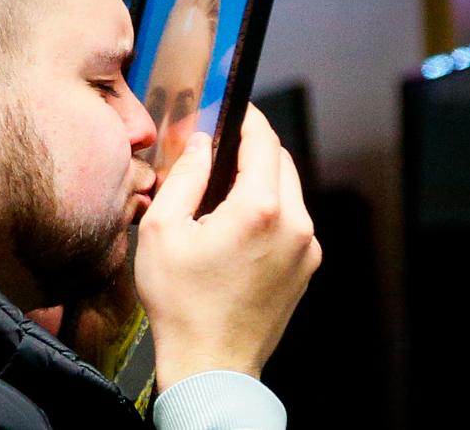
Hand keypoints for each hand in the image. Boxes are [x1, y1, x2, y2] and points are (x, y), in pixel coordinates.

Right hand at [134, 103, 320, 389]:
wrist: (212, 365)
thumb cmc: (181, 303)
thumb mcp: (162, 231)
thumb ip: (184, 177)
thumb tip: (200, 143)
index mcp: (260, 209)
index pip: (263, 140)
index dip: (246, 117)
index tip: (231, 106)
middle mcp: (295, 224)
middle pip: (281, 161)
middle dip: (253, 147)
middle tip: (219, 147)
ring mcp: (307, 248)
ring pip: (289, 191)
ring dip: (262, 179)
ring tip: (223, 190)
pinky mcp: (307, 268)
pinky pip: (292, 221)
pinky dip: (270, 209)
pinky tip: (237, 224)